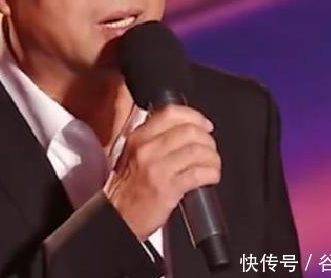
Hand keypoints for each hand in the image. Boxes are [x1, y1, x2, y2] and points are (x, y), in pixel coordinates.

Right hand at [103, 104, 220, 239]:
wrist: (118, 216)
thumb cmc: (127, 188)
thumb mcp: (133, 153)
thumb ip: (153, 137)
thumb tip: (184, 127)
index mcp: (139, 137)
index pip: (171, 113)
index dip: (194, 116)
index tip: (205, 124)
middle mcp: (147, 148)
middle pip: (189, 131)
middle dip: (207, 140)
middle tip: (210, 148)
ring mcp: (157, 168)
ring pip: (197, 151)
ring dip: (212, 158)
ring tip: (212, 164)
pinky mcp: (168, 188)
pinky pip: (198, 173)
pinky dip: (211, 173)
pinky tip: (211, 177)